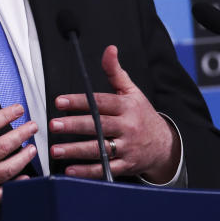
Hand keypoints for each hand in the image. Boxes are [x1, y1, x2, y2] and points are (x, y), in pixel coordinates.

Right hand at [0, 86, 38, 217]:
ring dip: (23, 159)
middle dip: (22, 135)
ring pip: (5, 171)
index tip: (18, 110)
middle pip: (2, 147)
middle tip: (33, 127)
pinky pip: (0, 195)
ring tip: (32, 149)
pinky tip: (25, 178)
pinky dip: (15, 187)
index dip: (6, 115)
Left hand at [49, 45, 180, 182]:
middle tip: (53, 125)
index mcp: (127, 107)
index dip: (80, 101)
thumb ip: (116, 72)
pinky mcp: (126, 166)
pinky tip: (70, 170)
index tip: (60, 101)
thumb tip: (109, 49)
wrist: (165, 146)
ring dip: (75, 150)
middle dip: (74, 125)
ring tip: (56, 150)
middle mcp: (127, 127)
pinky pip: (105, 169)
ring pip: (99, 149)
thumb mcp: (133, 92)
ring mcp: (127, 148)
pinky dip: (87, 171)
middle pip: (98, 125)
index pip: (101, 102)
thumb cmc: (142, 115)